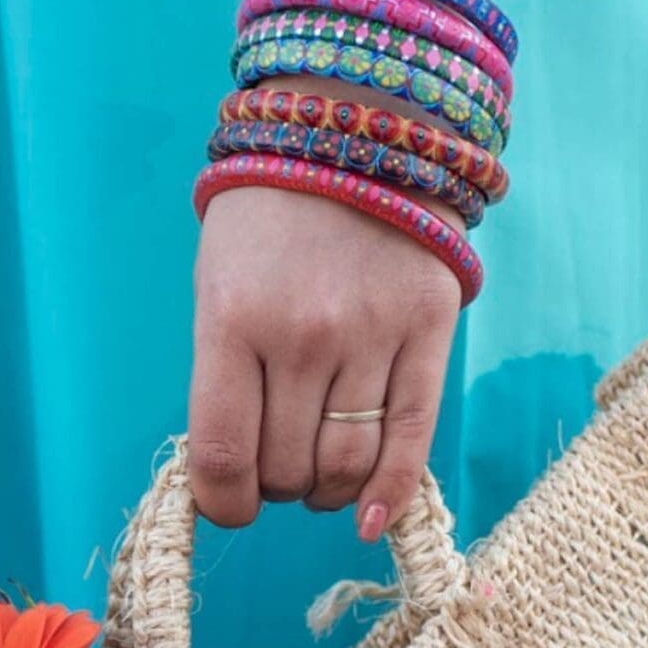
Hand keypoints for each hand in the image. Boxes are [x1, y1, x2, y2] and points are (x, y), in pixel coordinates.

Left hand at [186, 184, 459, 539]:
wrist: (356, 128)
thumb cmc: (269, 219)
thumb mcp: (218, 285)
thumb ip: (224, 375)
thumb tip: (234, 475)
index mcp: (234, 321)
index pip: (224, 454)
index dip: (223, 503)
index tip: (229, 506)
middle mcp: (303, 334)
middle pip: (287, 468)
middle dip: (276, 489)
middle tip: (276, 470)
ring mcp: (372, 334)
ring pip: (346, 465)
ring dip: (325, 492)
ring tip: (318, 477)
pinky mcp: (429, 330)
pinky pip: (411, 439)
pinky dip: (388, 494)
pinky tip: (369, 519)